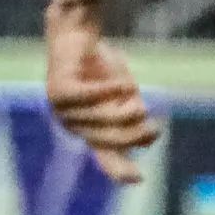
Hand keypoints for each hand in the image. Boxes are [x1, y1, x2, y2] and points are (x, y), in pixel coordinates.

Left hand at [43, 1, 157, 184]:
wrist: (77, 36)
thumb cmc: (102, 68)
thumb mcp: (123, 95)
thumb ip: (131, 115)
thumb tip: (146, 137)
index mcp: (87, 131)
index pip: (105, 156)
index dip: (120, 170)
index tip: (139, 179)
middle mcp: (73, 126)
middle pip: (109, 139)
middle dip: (134, 135)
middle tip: (155, 126)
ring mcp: (62, 111)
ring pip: (102, 118)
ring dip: (125, 108)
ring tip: (137, 94)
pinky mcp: (59, 91)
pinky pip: (90, 96)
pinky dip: (111, 90)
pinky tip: (128, 83)